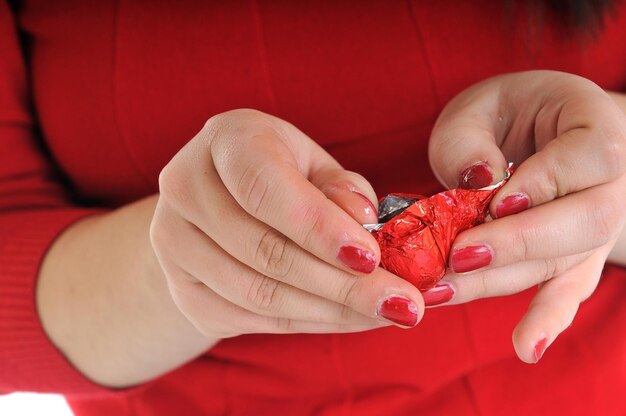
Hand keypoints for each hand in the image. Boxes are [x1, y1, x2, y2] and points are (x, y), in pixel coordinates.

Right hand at [150, 109, 424, 338]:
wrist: (218, 204)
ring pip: (260, 294)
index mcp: (226, 140)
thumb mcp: (316, 166)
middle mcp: (186, 188)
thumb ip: (342, 191)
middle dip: (343, 285)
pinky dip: (309, 323)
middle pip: (265, 251)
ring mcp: (174, 245)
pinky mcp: (183, 291)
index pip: (266, 189)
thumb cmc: (280, 175)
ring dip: (332, 311)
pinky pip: (252, 319)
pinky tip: (350, 318)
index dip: (319, 228)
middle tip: (404, 304)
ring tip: (387, 313)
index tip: (372, 258)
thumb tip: (365, 225)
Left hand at [428, 71, 625, 362]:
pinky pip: (568, 291)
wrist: (532, 130)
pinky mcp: (574, 258)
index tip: (496, 199)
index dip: (545, 182)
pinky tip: (525, 347)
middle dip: (519, 242)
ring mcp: (597, 225)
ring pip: (564, 262)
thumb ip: (470, 141)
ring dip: (501, 280)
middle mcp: (610, 180)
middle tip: (459, 254)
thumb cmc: (502, 114)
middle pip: (586, 221)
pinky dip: (545, 320)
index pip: (591, 155)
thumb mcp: (476, 108)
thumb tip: (479, 182)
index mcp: (594, 123)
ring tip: (444, 291)